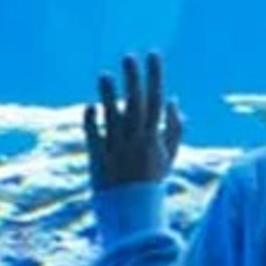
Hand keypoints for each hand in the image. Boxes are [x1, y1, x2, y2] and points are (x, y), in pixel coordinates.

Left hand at [83, 52, 184, 191]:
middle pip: (136, 103)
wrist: (133, 210)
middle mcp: (135, 139)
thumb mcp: (170, 155)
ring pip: (112, 117)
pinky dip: (92, 120)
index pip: (156, 100)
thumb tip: (173, 100)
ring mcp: (116, 148)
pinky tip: (91, 106)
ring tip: (105, 75)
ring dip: (109, 95)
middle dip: (134, 78)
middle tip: (130, 56)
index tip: (154, 55)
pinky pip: (94, 135)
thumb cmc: (152, 180)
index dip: (155, 76)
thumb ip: (174, 127)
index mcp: (154, 137)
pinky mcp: (98, 157)